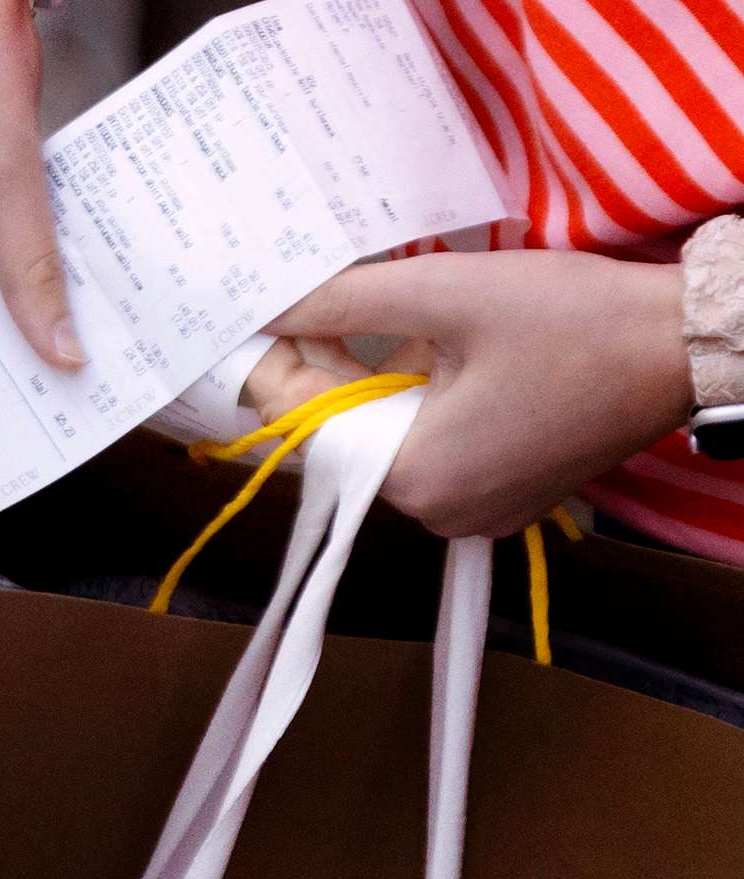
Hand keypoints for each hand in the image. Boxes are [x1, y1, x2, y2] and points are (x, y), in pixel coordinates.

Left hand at [244, 251, 692, 537]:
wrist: (683, 347)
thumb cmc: (572, 320)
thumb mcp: (444, 294)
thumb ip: (344, 303)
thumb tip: (266, 308)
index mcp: (417, 478)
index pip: (309, 428)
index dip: (281, 366)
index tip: (271, 315)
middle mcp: (438, 513)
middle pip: (346, 438)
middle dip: (334, 371)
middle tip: (331, 305)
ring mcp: (474, 512)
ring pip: (387, 441)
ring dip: (379, 383)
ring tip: (403, 326)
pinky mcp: (501, 497)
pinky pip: (430, 451)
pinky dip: (419, 403)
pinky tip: (437, 355)